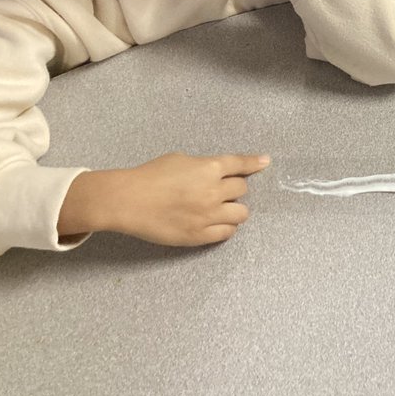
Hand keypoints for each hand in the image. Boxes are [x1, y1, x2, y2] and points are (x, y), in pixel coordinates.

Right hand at [58, 152, 269, 246]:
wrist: (128, 201)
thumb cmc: (150, 176)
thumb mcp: (180, 160)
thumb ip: (202, 166)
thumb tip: (214, 171)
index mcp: (210, 168)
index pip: (240, 165)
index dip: (255, 163)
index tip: (265, 162)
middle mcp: (214, 192)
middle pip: (242, 191)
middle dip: (235, 189)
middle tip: (223, 191)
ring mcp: (208, 215)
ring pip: (241, 214)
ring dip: (235, 210)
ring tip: (223, 210)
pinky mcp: (199, 236)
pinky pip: (226, 233)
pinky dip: (226, 227)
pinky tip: (218, 224)